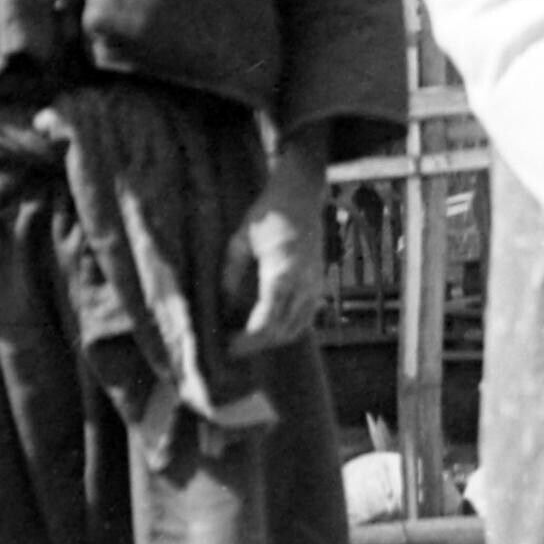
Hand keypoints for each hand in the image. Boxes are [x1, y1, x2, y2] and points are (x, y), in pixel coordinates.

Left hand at [220, 147, 329, 352]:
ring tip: (245, 339)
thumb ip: (231, 275)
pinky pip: (305, 318)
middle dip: (256, 344)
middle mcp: (304, 283)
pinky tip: (267, 327)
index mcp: (283, 272)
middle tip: (230, 347)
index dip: (248, 339)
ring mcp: (315, 285)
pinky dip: (286, 329)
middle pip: (281, 330)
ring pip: (295, 328)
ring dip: (271, 339)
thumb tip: (225, 306)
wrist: (301, 196)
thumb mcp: (239, 240)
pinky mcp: (318, 284)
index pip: (268, 320)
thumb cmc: (268, 213)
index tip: (229, 346)